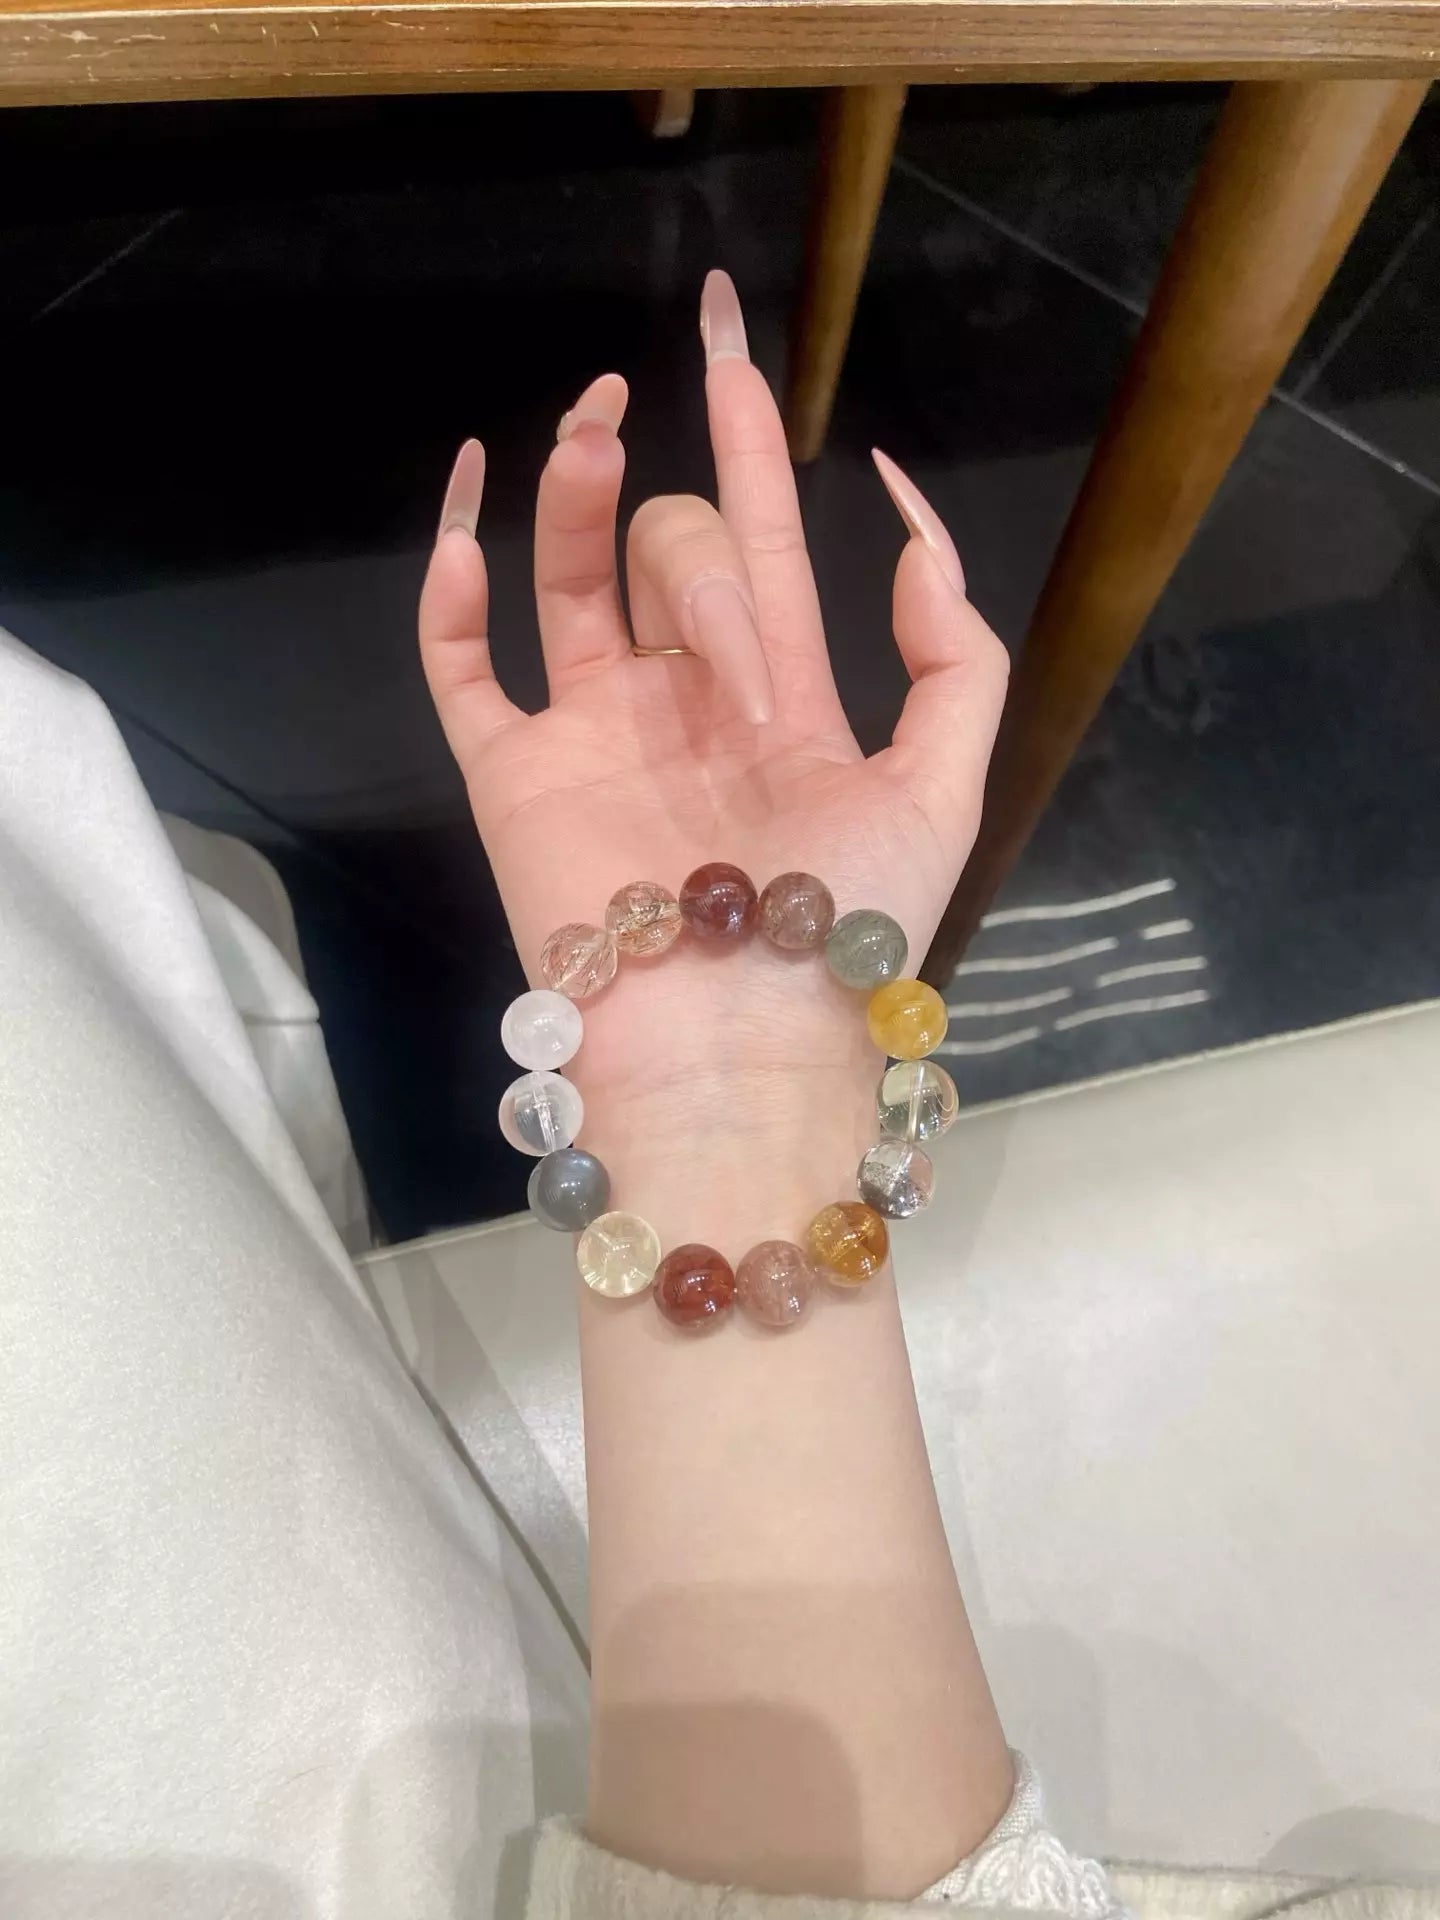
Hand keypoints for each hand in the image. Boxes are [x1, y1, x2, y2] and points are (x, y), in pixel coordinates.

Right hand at [419, 272, 1007, 1243]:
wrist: (734, 1049)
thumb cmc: (844, 928)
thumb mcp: (943, 783)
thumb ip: (952, 650)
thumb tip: (904, 516)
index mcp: (784, 696)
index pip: (762, 534)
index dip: (747, 432)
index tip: (727, 324)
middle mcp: (685, 698)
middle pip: (677, 552)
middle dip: (713, 559)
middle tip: (735, 659)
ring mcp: (592, 731)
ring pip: (572, 575)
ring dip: (582, 490)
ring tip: (597, 427)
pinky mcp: (512, 773)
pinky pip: (462, 667)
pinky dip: (453, 591)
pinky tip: (469, 524)